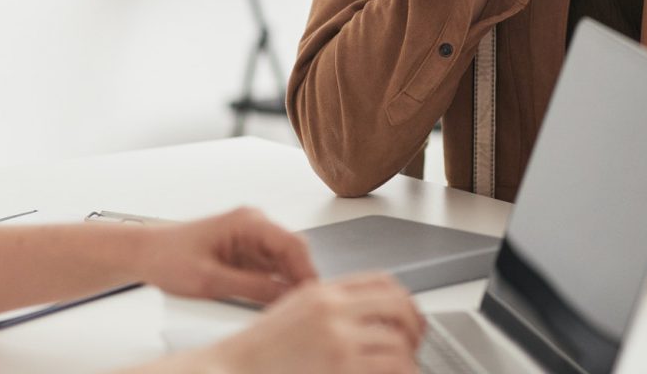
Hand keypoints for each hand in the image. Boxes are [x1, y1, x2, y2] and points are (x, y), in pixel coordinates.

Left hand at [133, 207, 317, 304]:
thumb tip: (284, 295)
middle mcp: (254, 224)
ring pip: (284, 261)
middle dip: (299, 278)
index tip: (311, 295)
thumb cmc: (169, 257)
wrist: (146, 253)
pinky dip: (274, 284)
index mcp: (248, 221)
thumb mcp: (211, 280)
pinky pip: (270, 268)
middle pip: (292, 252)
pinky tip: (269, 302)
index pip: (292, 243)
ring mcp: (251, 237)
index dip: (306, 271)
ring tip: (283, 307)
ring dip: (286, 283)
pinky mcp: (245, 251)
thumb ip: (251, 288)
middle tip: (298, 307)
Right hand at [199, 274, 423, 373]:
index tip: (410, 318)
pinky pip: (388, 368)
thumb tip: (365, 316)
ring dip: (409, 359)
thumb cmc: (256, 352)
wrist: (231, 370)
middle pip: (398, 306)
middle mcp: (332, 310)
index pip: (382, 282)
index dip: (404, 300)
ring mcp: (337, 339)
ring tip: (406, 370)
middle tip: (415, 345)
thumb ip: (328, 308)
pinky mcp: (340, 367)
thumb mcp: (293, 313)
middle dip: (415, 327)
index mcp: (322, 292)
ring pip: (398, 342)